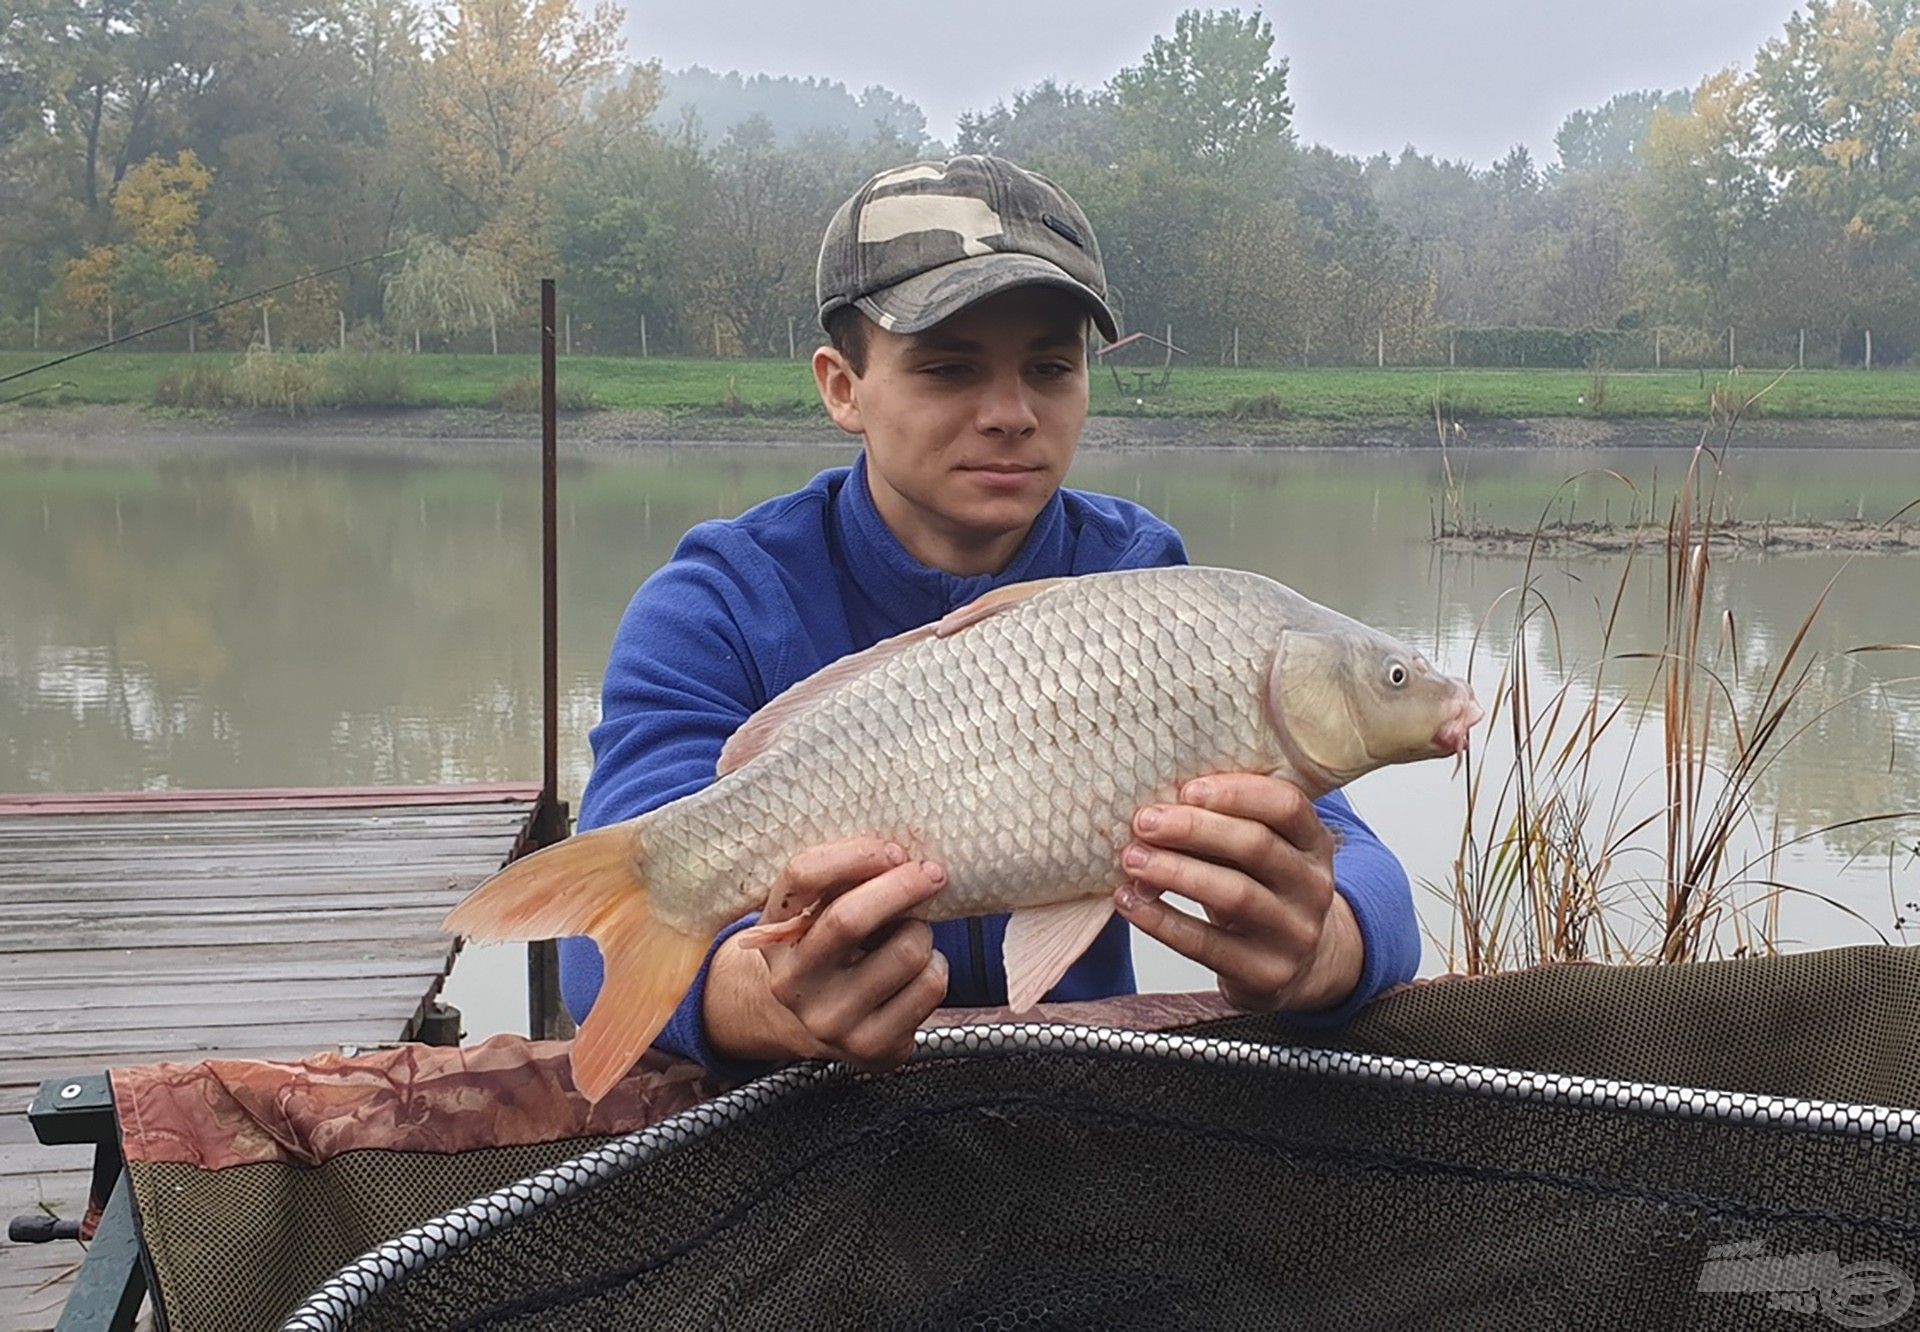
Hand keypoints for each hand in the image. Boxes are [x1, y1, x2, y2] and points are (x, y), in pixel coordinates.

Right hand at [704, 838, 948, 1068]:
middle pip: (849, 919)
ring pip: (905, 951)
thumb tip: (902, 853)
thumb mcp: (817, 911)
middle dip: (903, 886)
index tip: (894, 850)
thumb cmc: (828, 949)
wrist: (812, 1024)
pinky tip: (917, 972)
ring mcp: (829, 1020)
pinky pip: (929, 987)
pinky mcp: (870, 1047)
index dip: (854, 856)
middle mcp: (793, 981)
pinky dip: (936, 967)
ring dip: (922, 932)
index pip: (801, 876)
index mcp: (774, 933)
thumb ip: (844, 879)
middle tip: (932, 873)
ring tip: (910, 937)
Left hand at [1112, 774, 1363, 1014]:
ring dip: (1175, 872)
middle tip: (1144, 822)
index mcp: (1314, 843)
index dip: (1237, 793)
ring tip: (1132, 859)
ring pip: (1235, 894)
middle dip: (1194, 829)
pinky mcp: (1266, 973)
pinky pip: (1207, 945)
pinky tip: (1130, 901)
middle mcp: (1313, 887)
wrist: (1294, 966)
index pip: (1287, 806)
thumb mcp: (1259, 854)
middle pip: (1256, 846)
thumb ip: (1224, 826)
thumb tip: (1158, 805)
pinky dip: (1162, 920)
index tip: (1186, 789)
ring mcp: (1295, 933)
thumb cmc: (1261, 892)